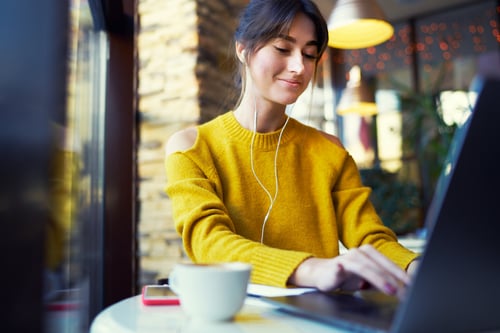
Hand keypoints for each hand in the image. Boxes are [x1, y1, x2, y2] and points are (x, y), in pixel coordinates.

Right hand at [289, 245, 409, 298]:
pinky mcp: (334, 266)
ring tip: (390, 289)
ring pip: (364, 267)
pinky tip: (341, 270)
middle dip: (394, 280)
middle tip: (405, 292)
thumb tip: (402, 287)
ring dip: (378, 278)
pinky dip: (341, 270)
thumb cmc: (346, 276)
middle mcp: (359, 253)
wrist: (320, 273)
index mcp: (369, 253)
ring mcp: (346, 258)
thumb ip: (382, 280)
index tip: (413, 287)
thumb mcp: (367, 278)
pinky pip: (339, 268)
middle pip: (379, 266)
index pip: (388, 264)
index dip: (401, 276)